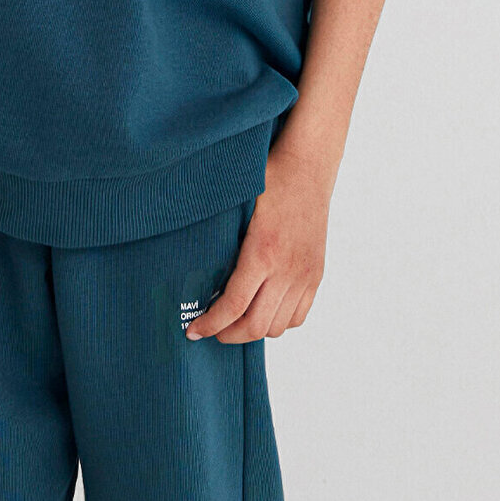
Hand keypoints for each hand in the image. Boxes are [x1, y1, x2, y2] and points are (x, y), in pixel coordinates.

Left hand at [184, 144, 333, 343]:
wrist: (308, 166)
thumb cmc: (269, 177)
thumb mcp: (235, 201)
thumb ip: (217, 233)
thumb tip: (184, 256)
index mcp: (262, 252)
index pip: (234, 306)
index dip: (210, 324)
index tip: (193, 330)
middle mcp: (287, 268)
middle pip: (255, 325)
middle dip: (228, 334)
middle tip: (212, 329)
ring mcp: (305, 274)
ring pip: (278, 326)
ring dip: (253, 330)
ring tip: (235, 320)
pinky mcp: (316, 273)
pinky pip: (299, 315)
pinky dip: (279, 321)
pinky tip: (263, 309)